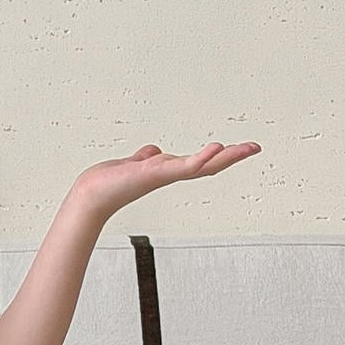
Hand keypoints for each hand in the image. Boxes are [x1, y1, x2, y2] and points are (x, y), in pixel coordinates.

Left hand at [71, 140, 261, 222]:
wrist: (89, 197)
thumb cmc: (107, 184)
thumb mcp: (131, 166)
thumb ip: (144, 159)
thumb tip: (152, 152)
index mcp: (164, 171)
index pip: (198, 163)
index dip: (219, 156)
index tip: (240, 148)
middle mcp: (168, 175)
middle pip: (207, 166)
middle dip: (232, 157)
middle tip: (255, 147)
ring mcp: (163, 175)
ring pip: (200, 166)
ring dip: (224, 157)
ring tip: (245, 148)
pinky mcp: (155, 174)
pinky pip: (183, 166)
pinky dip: (201, 158)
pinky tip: (216, 147)